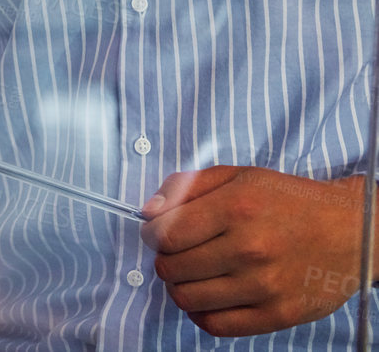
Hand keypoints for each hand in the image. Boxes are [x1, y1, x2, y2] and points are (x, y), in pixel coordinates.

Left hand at [143, 166, 372, 336]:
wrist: (353, 231)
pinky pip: (215, 325)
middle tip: (178, 252)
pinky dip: (200, 313)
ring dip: (179, 285)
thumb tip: (147, 212)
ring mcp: (265, 286)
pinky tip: (208, 295)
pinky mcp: (278, 315)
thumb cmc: (291, 201)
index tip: (156, 232)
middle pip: (171, 267)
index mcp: (237, 207)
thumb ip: (186, 187)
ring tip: (193, 272)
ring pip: (186, 298)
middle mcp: (250, 248)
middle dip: (165, 258)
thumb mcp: (239, 175)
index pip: (165, 233)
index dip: (150, 234)